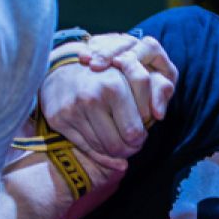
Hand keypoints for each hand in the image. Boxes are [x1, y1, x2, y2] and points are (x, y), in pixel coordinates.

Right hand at [40, 33, 175, 165]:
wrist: (65, 68)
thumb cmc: (108, 74)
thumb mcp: (136, 75)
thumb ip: (157, 90)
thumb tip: (159, 117)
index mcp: (114, 86)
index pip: (136, 132)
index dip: (142, 136)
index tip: (140, 129)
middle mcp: (91, 98)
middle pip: (120, 145)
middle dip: (130, 147)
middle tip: (131, 141)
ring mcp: (73, 110)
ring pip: (103, 149)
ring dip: (115, 150)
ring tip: (118, 139)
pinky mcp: (58, 119)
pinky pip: (85, 148)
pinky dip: (98, 150)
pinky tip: (102, 141)